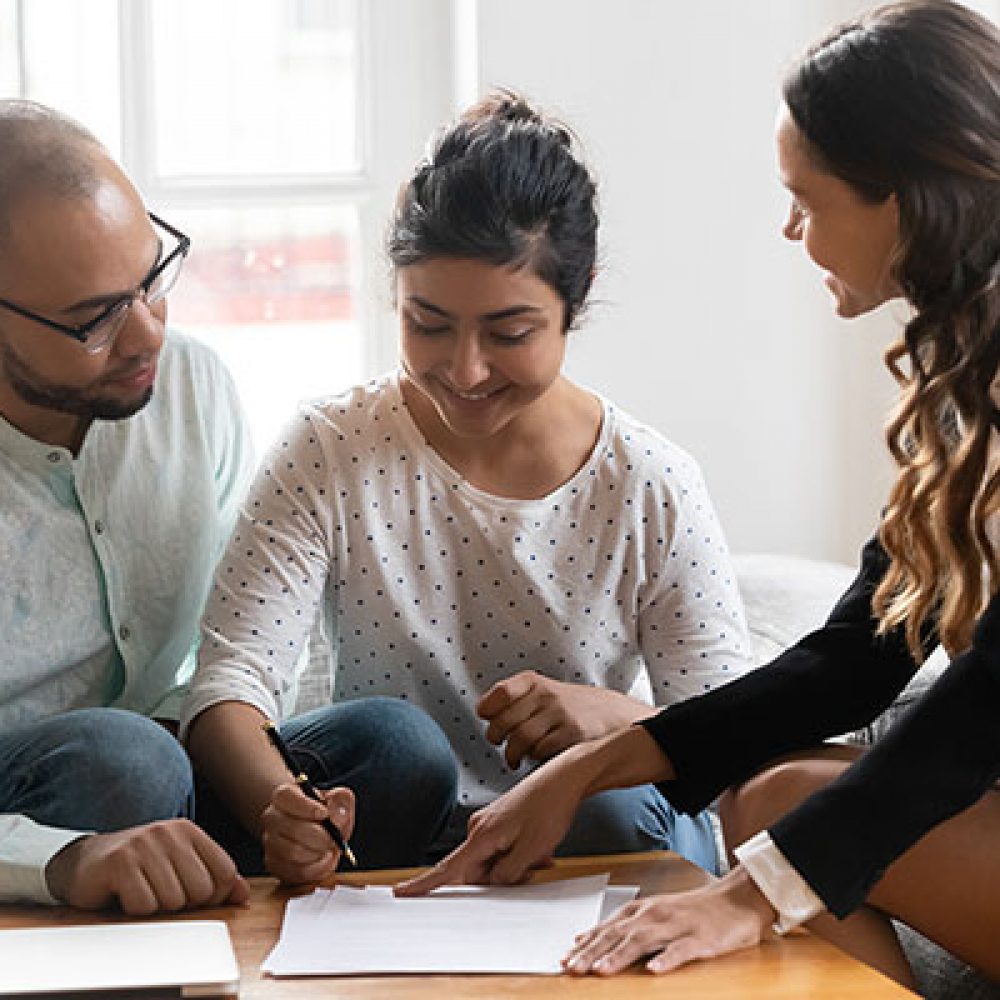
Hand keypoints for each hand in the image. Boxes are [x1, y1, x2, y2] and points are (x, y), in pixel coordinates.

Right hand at [45, 819, 248, 915]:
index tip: (191, 895)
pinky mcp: (120, 863)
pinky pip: (144, 905)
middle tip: (160, 892)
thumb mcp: (179, 866)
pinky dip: (136, 909)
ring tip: (143, 891)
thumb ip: (214, 878)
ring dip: (157, 907)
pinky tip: (125, 894)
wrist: (85, 863)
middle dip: (183, 903)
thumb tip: (243, 895)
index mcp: (188, 831)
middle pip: (201, 889)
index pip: (224, 872)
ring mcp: (143, 845)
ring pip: (174, 900)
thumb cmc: (139, 867)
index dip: (213, 895)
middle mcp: (168, 832)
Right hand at [261, 782, 354, 884]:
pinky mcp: (273, 863)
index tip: (324, 813)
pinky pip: (295, 870)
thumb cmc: (326, 816)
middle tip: (334, 839)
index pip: (285, 796)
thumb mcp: (338, 801)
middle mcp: (272, 817)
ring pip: (293, 852)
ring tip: (328, 849)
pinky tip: (322, 860)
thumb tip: (337, 814)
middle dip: (320, 836)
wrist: (317, 835)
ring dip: (318, 853)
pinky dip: (316, 868)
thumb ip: (341, 801)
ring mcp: (270, 841)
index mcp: (285, 795)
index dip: (306, 806)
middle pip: (292, 828)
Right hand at [396, 751, 587, 895]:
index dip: (424, 884)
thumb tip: (491, 883)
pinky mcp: (501, 821)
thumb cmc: (549, 806)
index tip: (402, 892)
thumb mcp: (530, 851)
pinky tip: (540, 844)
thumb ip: (506, 874)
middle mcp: (480, 826)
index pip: (448, 868)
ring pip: (496, 860)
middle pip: (480, 869)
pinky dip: (521, 852)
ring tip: (541, 850)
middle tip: (533, 862)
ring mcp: (490, 822)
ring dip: (518, 863)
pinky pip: (505, 848)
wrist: (564, 777)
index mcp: (481, 835)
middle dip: (505, 874)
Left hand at [477, 671, 651, 767]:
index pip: (500, 693)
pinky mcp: (573, 735)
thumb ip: (514, 699)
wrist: (612, 714)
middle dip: (496, 737)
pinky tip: (538, 757)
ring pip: (521, 740)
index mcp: (533, 681)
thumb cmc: (568, 707)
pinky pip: (542, 752)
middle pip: (505, 721)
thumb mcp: (541, 691)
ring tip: (514, 758)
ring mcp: (560, 714)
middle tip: (499, 742)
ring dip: (512, 754)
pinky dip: (535, 758)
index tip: (486, 718)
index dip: (487, 709)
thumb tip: (484, 714)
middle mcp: (546, 695)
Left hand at [563, 867, 776, 975]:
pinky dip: (666, 959)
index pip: (608, 929)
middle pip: (619, 935)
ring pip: (644, 941)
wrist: (736, 900)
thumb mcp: (654, 914)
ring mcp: (678, 926)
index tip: (564, 959)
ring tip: (601, 971)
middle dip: (593, 953)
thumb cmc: (693, 911)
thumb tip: (587, 938)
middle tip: (572, 968)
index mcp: (643, 911)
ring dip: (620, 956)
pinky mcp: (701, 939)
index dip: (585, 945)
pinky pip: (681, 950)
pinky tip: (654, 971)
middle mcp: (655, 915)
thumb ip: (623, 926)